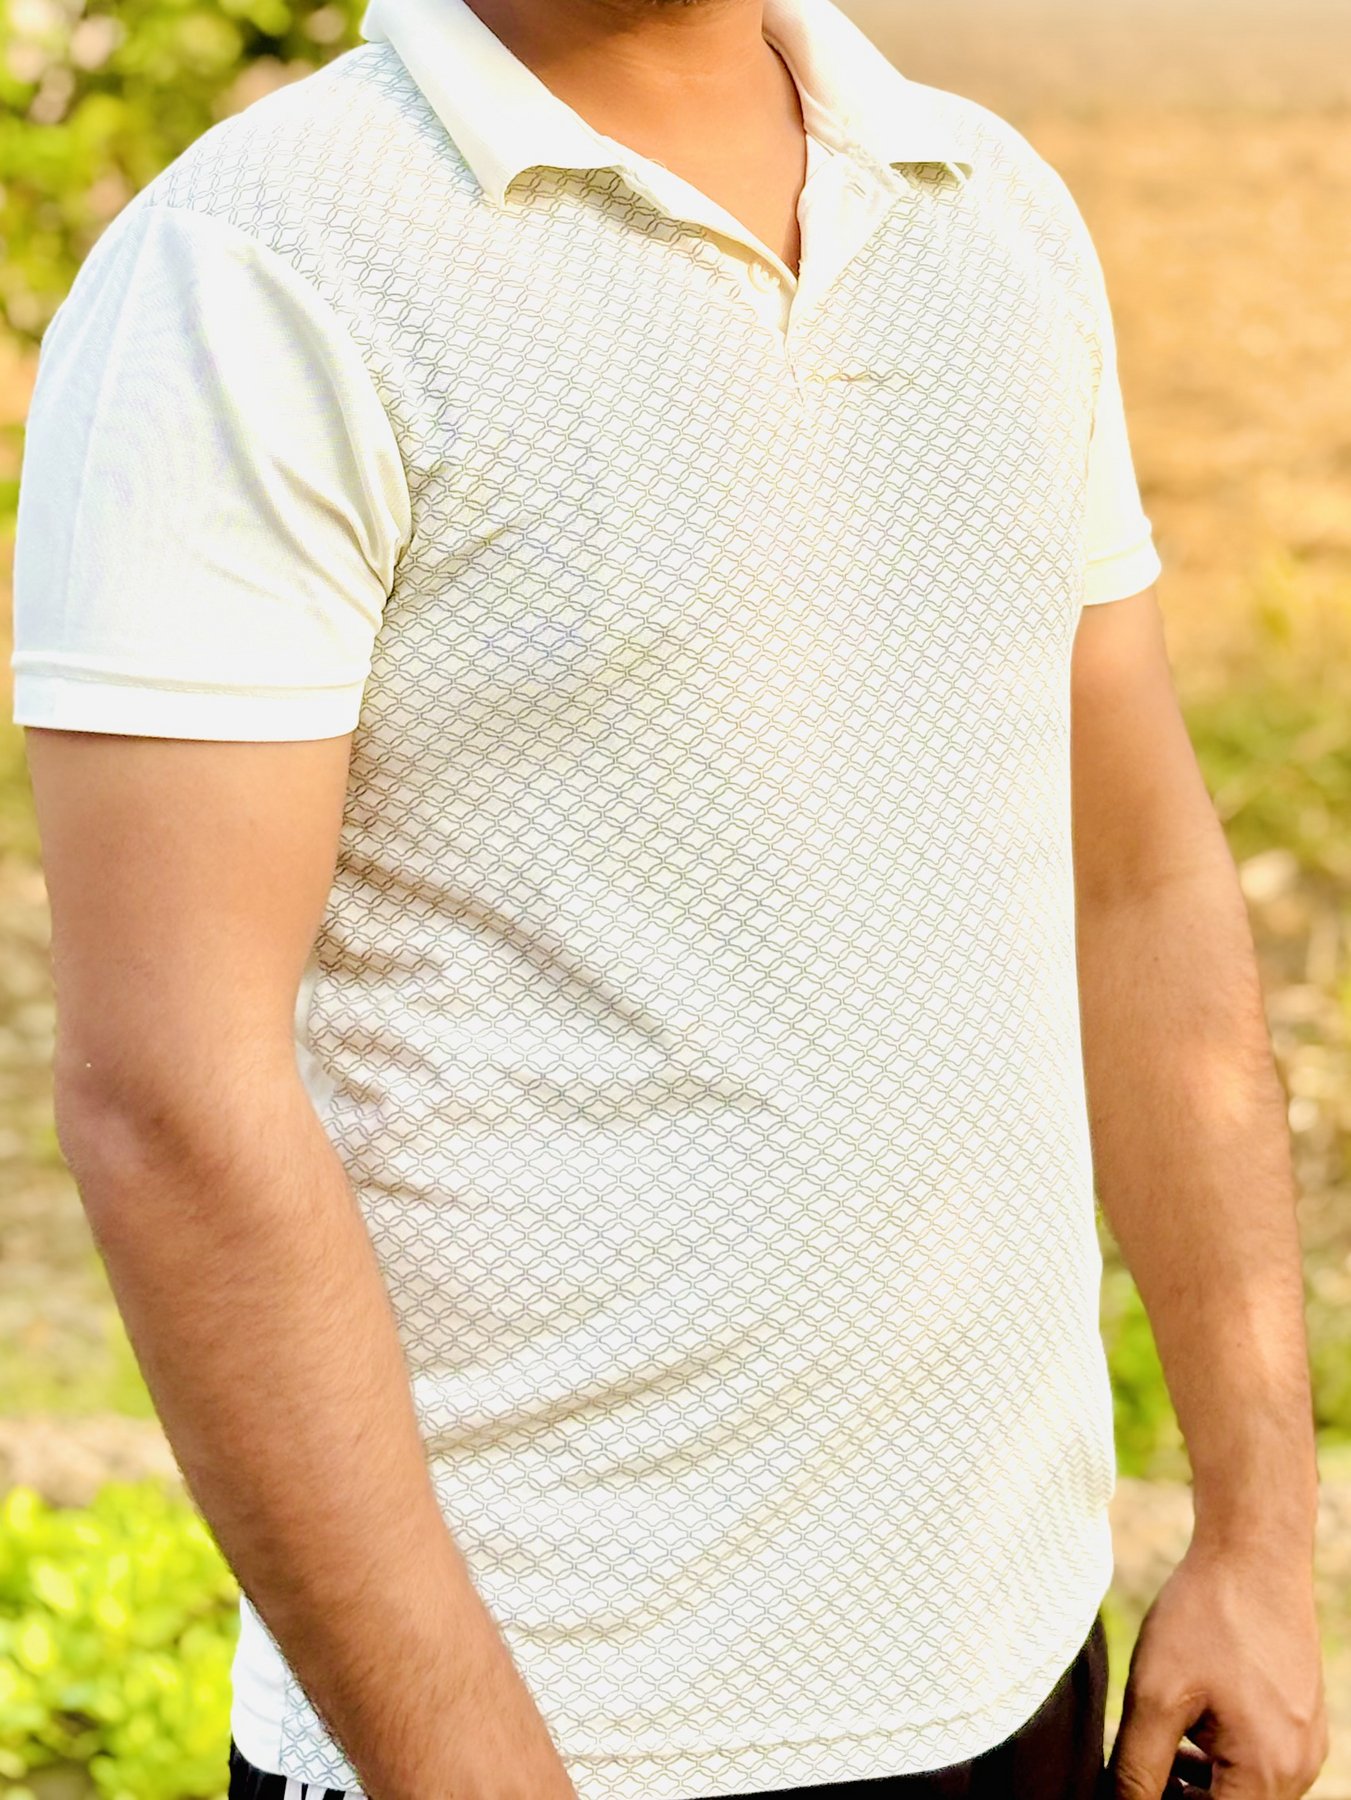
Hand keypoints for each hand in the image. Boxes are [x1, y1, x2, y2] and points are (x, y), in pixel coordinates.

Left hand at [1105, 1532, 1327, 1799]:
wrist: (1254, 1553)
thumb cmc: (1206, 1617)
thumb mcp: (1155, 1694)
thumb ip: (1137, 1768)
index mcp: (1267, 1773)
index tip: (1132, 1787)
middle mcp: (1298, 1770)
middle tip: (1135, 1777)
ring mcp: (1307, 1747)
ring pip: (1244, 1792)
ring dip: (1199, 1789)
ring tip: (1156, 1758)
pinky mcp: (1303, 1724)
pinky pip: (1261, 1766)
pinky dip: (1221, 1765)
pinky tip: (1186, 1737)